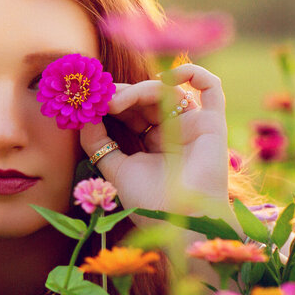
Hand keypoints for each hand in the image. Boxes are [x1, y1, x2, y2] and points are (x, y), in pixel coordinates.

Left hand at [79, 63, 228, 213]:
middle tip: (98, 100)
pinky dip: (192, 72)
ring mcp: (193, 125)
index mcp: (154, 140)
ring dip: (138, 89)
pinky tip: (166, 76)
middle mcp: (175, 129)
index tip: (89, 104)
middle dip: (120, 94)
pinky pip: (210, 88)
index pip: (132, 109)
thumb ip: (98, 143)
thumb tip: (83, 117)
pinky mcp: (212, 124)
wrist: (179, 222)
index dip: (112, 101)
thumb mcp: (115, 168)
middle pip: (147, 97)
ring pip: (166, 90)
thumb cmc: (150, 203)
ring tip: (114, 102)